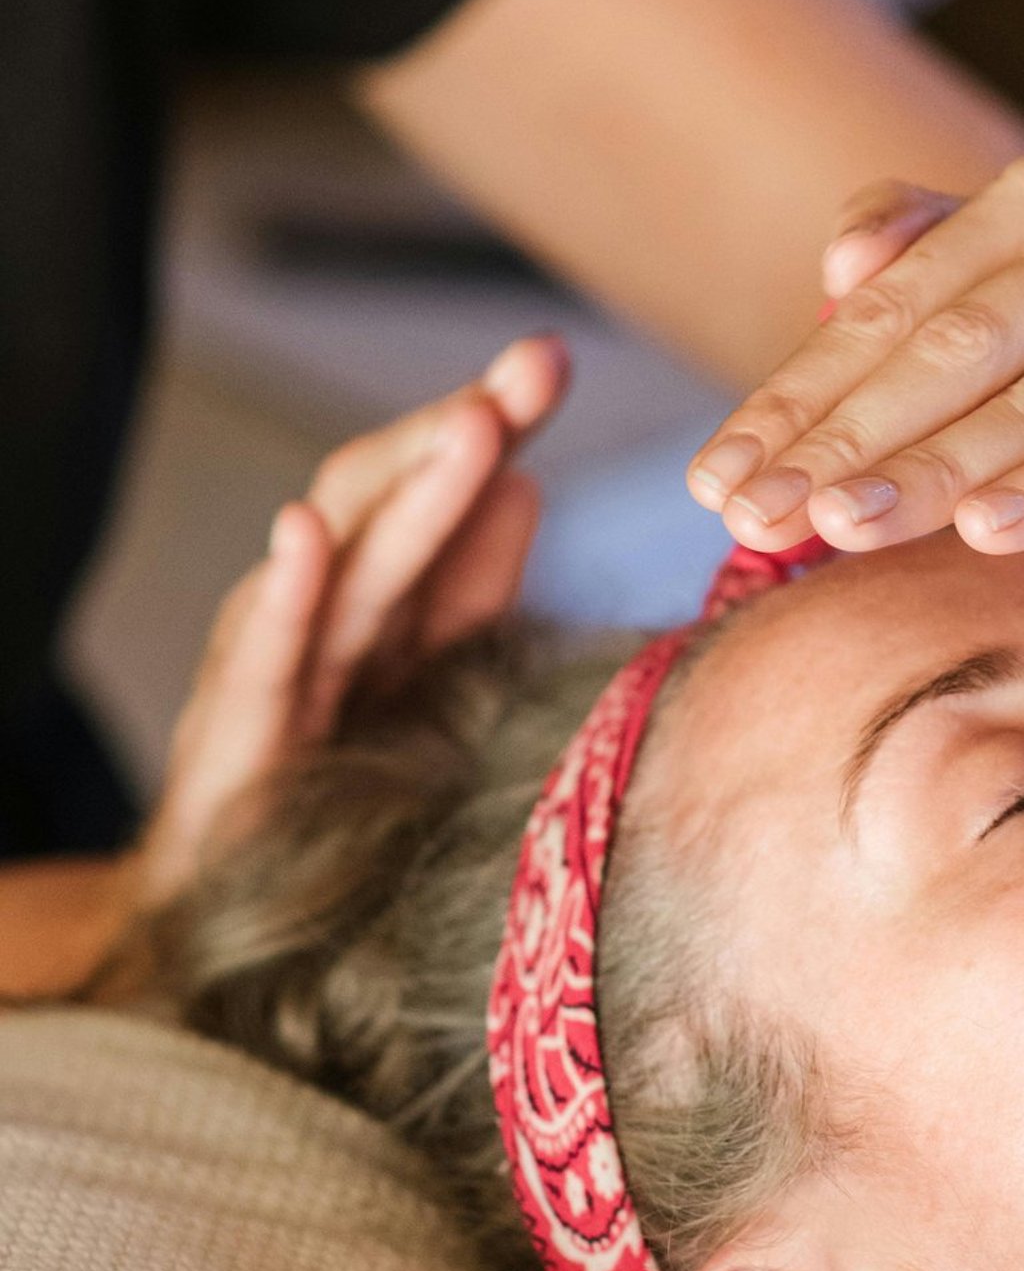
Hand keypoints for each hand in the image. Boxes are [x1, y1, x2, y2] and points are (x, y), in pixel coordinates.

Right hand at [135, 335, 567, 905]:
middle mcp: (325, 615)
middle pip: (393, 505)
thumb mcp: (426, 677)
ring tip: (474, 425)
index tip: (549, 358)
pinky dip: (284, 592)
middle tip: (532, 368)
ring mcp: (278, 669)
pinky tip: (302, 532)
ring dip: (409, 490)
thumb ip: (470, 587)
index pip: (437, 493)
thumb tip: (527, 484)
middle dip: (463, 430)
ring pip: (350, 566)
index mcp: (383, 599)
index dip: (491, 424)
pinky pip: (265, 660)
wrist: (227, 912)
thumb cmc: (331, 783)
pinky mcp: (236, 739)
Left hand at [686, 158, 1023, 567]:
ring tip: (842, 526)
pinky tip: (989, 527)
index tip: (714, 481)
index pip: (891, 306)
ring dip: (932, 469)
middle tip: (754, 516)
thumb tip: (835, 265)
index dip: (794, 397)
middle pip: (955, 346)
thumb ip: (919, 275)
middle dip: (843, 439)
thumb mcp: (1009, 327)